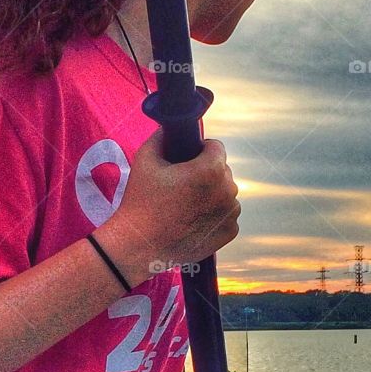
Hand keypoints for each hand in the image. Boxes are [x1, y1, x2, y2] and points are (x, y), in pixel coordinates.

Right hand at [94, 126, 239, 285]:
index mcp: (210, 170)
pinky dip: (214, 212)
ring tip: (186, 200)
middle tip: (181, 181)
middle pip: (222, 169)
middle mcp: (227, 191)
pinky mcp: (229, 233)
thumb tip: (168, 127)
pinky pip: (226, 212)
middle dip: (205, 170)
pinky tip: (193, 216)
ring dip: (211, 191)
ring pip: (225, 191)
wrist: (141, 244)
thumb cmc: (142, 200)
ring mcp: (230, 214)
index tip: (186, 157)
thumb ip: (161, 136)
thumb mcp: (145, 158)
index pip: (216, 147)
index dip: (200, 148)